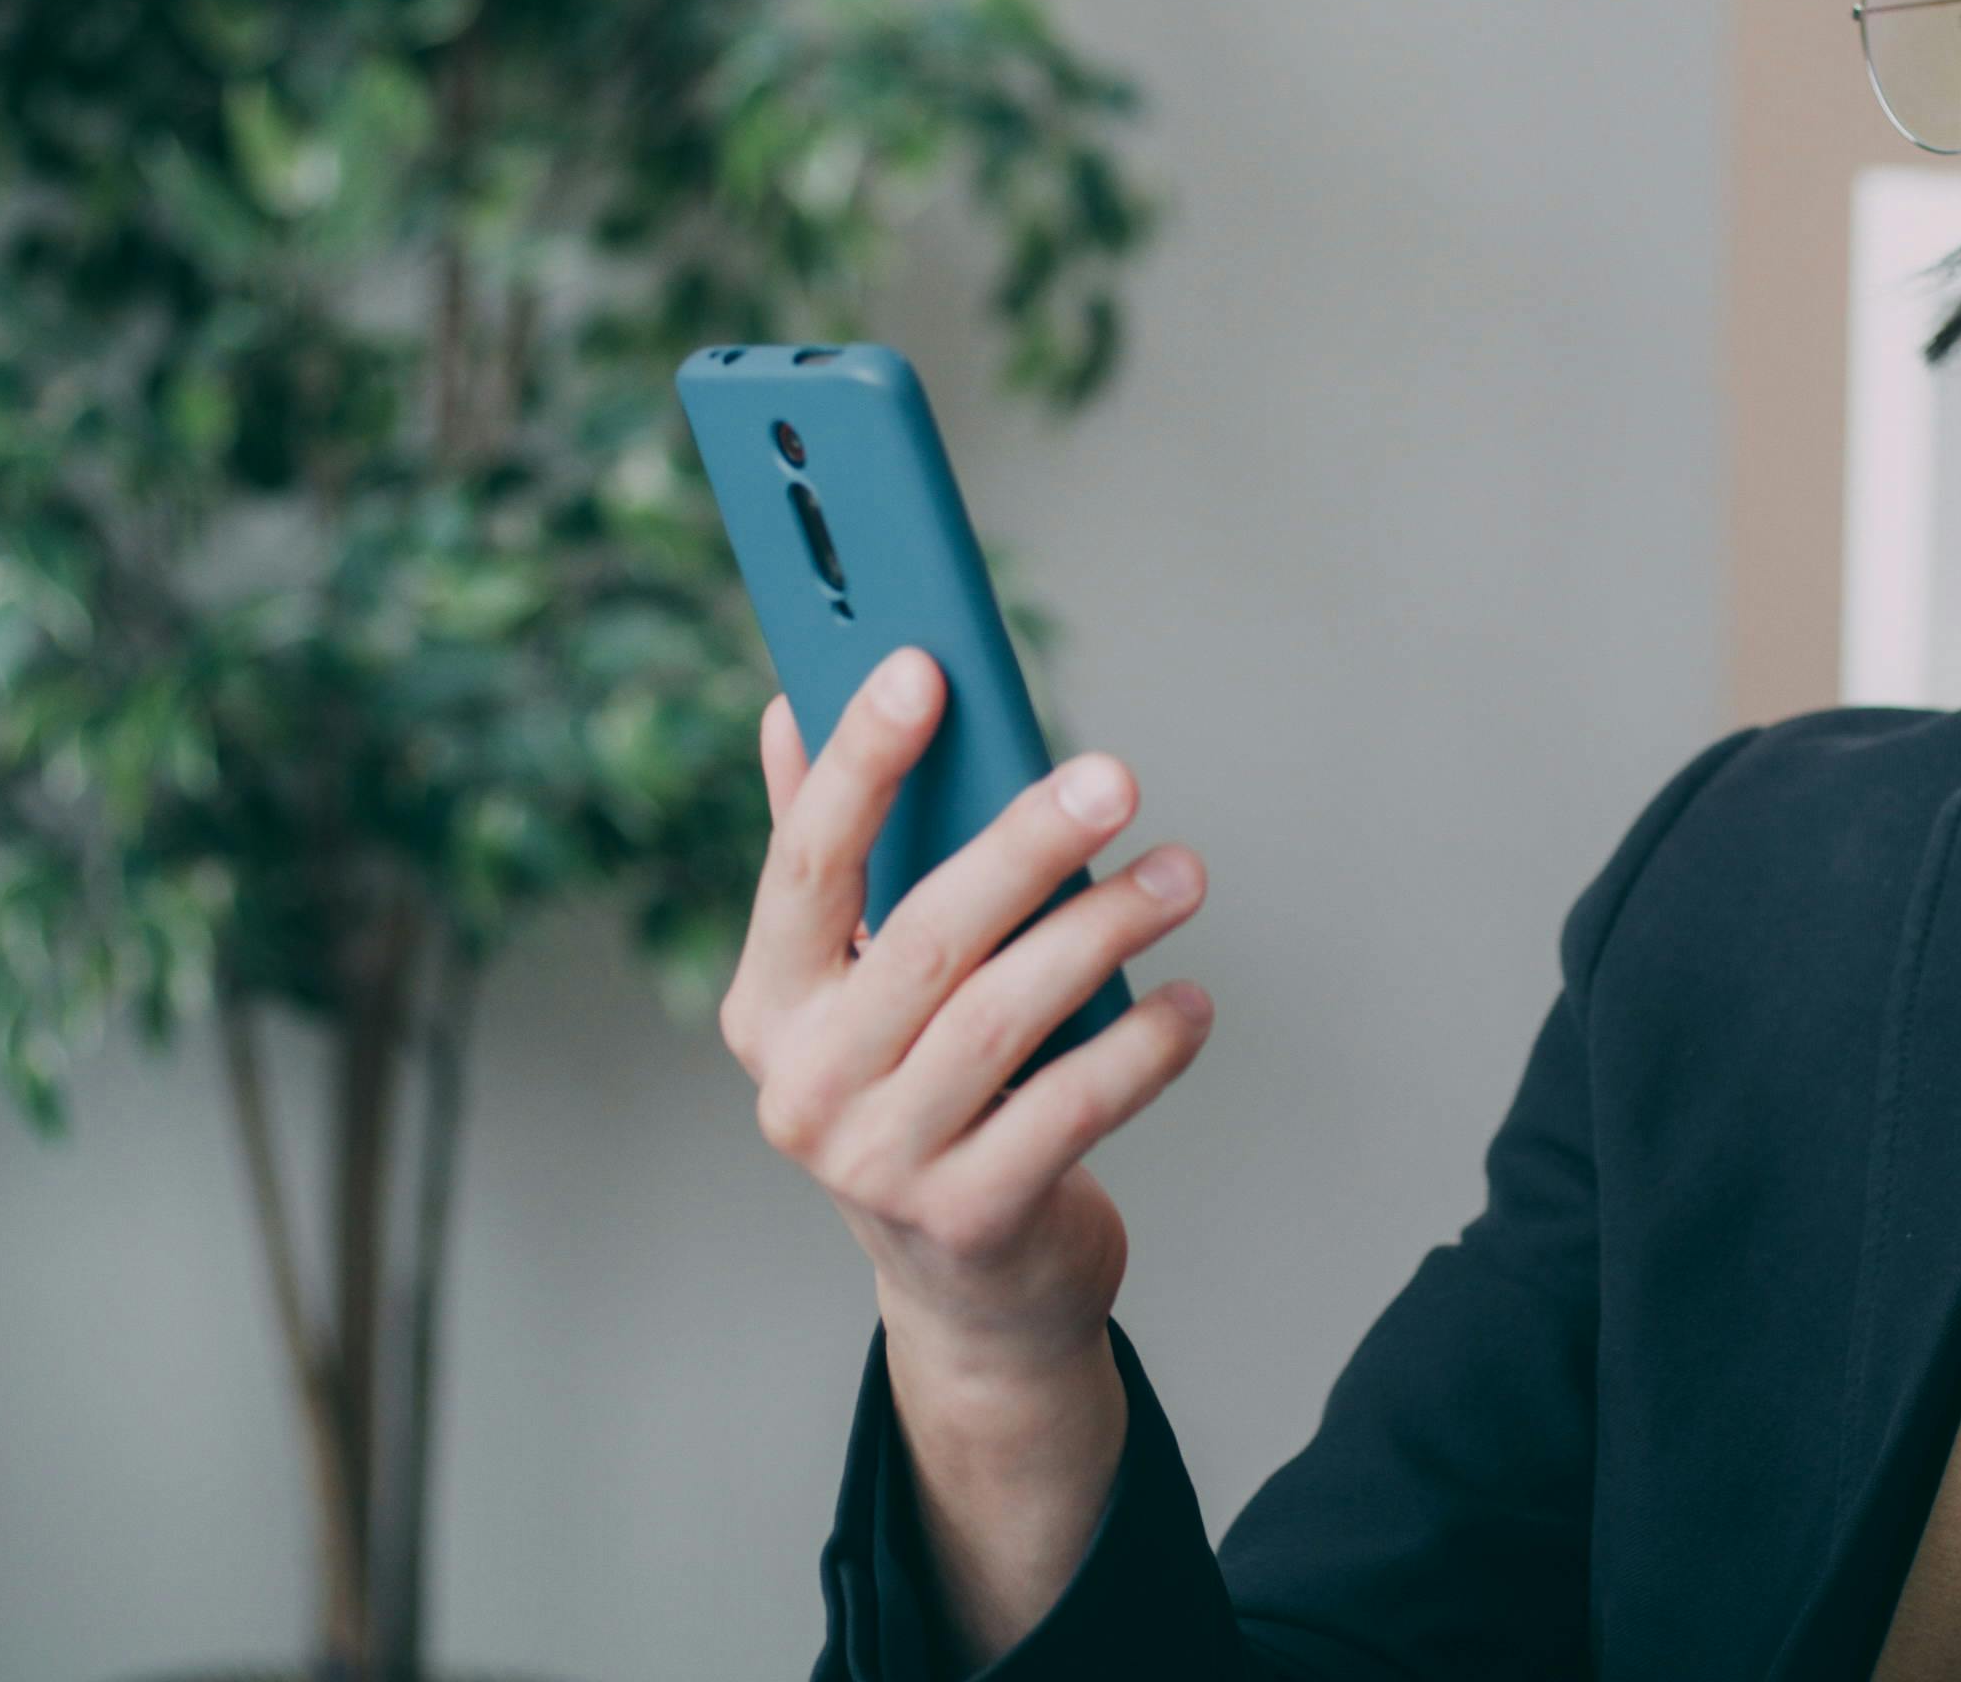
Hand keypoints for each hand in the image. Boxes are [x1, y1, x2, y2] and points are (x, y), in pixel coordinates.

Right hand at [718, 644, 1216, 1389]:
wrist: (970, 1292)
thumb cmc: (923, 1094)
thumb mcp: (861, 988)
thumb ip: (830, 856)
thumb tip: (790, 704)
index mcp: (767, 1004)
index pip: (805, 862)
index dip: (859, 761)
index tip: (924, 667)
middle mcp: (802, 1086)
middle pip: (926, 936)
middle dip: (1027, 844)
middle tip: (1114, 777)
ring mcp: (878, 1162)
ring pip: (1005, 1016)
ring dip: (1106, 931)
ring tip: (1181, 877)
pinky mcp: (967, 1219)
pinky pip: (1071, 1109)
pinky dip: (1143, 1048)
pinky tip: (1193, 1002)